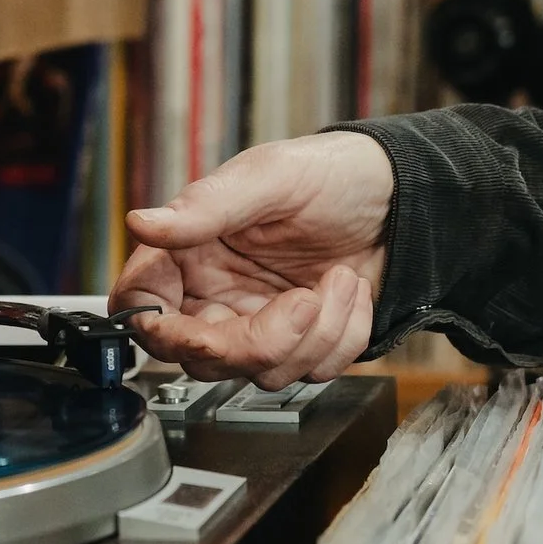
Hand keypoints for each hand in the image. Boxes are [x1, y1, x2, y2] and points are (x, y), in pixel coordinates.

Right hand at [114, 132, 395, 385]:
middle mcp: (216, 292)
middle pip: (203, 356)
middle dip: (262, 340)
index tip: (203, 332)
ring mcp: (258, 321)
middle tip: (304, 299)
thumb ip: (205, 206)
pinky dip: (344, 336)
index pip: (141, 307)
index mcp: (190, 250)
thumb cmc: (332, 172)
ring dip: (316, 332)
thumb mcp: (270, 177)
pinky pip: (312, 371)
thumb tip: (142, 222)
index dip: (160, 330)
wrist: (401, 195)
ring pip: (262, 372)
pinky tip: (351, 292)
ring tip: (341, 279)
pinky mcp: (301, 341)